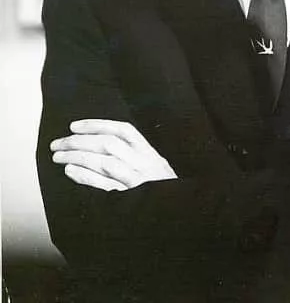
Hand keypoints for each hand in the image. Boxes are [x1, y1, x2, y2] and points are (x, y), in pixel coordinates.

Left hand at [50, 119, 176, 191]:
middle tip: (58, 143)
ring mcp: (137, 182)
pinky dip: (85, 175)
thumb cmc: (164, 194)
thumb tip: (104, 145)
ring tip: (58, 156)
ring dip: (77, 156)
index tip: (74, 126)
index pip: (123, 131)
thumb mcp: (157, 170)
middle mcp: (144, 164)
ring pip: (104, 161)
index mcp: (150, 154)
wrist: (181, 215)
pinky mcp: (129, 200)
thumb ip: (137, 158)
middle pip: (108, 144)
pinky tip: (70, 170)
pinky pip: (104, 184)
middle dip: (79, 141)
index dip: (97, 125)